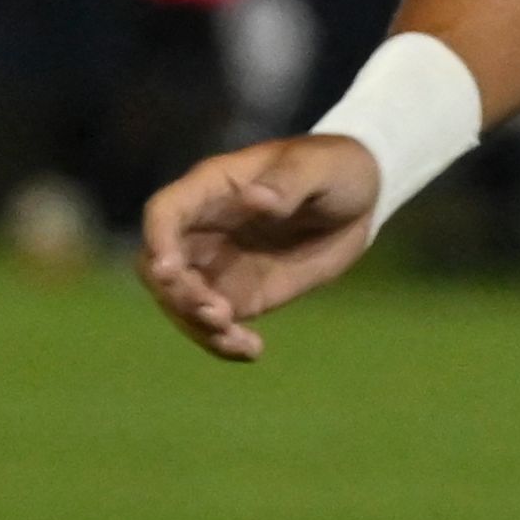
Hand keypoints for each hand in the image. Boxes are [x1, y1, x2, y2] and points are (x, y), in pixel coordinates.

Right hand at [139, 135, 383, 360]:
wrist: (361, 201)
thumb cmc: (335, 168)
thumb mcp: (320, 168)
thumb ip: (289, 182)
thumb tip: (256, 199)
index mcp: (212, 189)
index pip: (165, 212)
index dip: (158, 240)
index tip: (168, 271)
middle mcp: (202, 229)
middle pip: (161, 266)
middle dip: (176, 294)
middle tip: (216, 313)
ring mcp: (216, 265)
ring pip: (181, 302)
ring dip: (196, 325)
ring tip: (235, 339)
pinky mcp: (239, 294)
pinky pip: (216, 323)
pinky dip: (224, 342)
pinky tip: (251, 351)